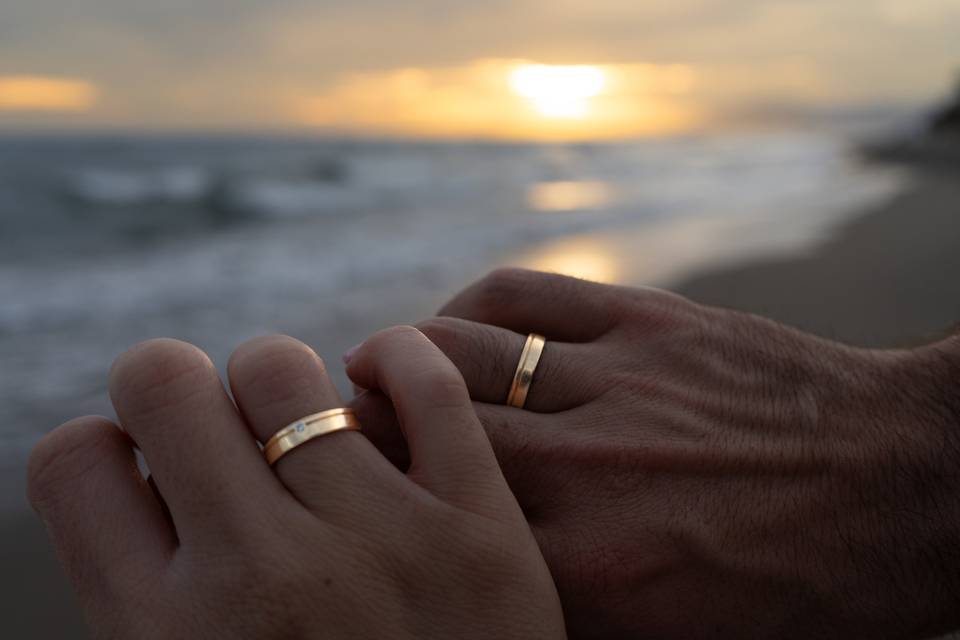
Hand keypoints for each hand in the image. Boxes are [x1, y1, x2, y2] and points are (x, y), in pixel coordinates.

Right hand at [27, 331, 564, 638]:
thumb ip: (147, 593)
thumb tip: (146, 476)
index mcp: (160, 633)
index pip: (73, 460)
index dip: (103, 451)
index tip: (149, 475)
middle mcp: (259, 575)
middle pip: (165, 383)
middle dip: (176, 395)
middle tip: (218, 439)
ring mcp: (378, 541)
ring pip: (280, 366)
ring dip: (275, 387)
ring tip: (298, 433)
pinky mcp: (482, 526)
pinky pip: (428, 380)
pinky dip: (393, 359)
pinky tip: (374, 387)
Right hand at [351, 269, 959, 638]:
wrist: (907, 486)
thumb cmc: (795, 587)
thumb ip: (561, 614)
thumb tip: (470, 587)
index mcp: (588, 576)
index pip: (421, 528)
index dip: (365, 503)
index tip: (339, 496)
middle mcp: (585, 476)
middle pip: (413, 432)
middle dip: (353, 427)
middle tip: (333, 428)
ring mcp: (616, 386)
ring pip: (449, 351)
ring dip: (393, 356)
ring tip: (374, 368)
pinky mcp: (649, 321)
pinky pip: (518, 292)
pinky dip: (467, 306)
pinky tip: (456, 328)